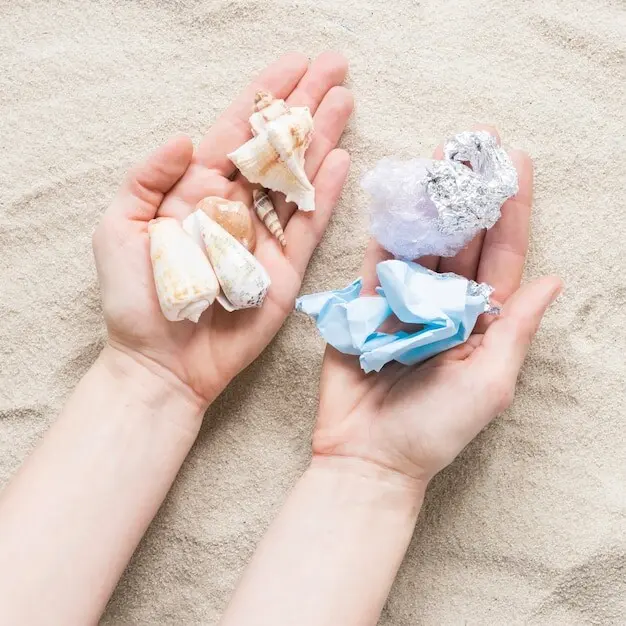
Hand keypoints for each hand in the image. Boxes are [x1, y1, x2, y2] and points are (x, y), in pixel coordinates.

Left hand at [92, 52, 352, 408]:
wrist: (162, 362)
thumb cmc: (136, 300)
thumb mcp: (120, 228)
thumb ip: (148, 178)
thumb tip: (187, 137)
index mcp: (194, 191)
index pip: (235, 133)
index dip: (264, 96)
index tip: (293, 63)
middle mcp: (234, 207)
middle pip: (274, 148)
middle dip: (303, 106)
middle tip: (335, 68)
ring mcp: (262, 237)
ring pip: (297, 179)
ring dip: (322, 139)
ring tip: (345, 100)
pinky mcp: (284, 270)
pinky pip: (308, 225)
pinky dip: (326, 194)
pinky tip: (342, 160)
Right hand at [314, 126, 561, 485]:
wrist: (368, 456)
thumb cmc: (434, 429)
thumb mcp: (490, 382)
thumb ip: (516, 329)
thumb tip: (552, 280)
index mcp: (481, 322)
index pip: (501, 255)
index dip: (508, 209)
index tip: (514, 163)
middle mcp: (445, 305)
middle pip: (461, 239)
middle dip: (467, 191)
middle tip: (471, 142)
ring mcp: (404, 302)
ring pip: (420, 242)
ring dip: (428, 200)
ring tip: (435, 155)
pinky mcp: (366, 306)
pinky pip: (377, 262)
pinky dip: (386, 230)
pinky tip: (395, 197)